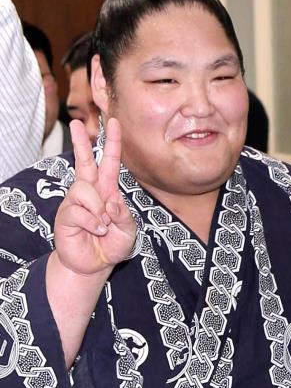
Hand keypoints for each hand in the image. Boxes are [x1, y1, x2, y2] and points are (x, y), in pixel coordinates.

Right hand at [53, 118, 136, 276]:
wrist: (94, 265)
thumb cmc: (112, 244)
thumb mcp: (128, 229)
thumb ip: (123, 215)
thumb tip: (110, 203)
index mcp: (108, 190)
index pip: (110, 162)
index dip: (113, 143)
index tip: (114, 122)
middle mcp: (90, 192)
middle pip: (85, 162)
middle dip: (81, 142)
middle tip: (77, 123)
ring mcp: (75, 203)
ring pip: (84, 190)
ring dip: (98, 208)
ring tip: (103, 226)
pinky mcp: (65, 216)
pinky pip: (79, 211)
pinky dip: (92, 223)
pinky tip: (96, 231)